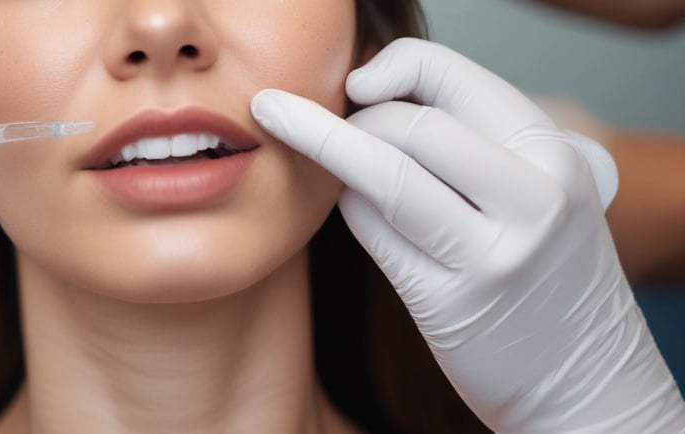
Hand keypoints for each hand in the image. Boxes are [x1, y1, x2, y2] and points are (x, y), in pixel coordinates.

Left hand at [251, 38, 684, 431]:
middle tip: (331, 126)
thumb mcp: (540, 188)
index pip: (454, 78)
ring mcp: (489, 256)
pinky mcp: (447, 303)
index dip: (392, 67)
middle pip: (412, 126)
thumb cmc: (545, 267)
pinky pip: (374, 232)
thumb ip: (475, 139)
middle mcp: (530, 200)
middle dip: (355, 118)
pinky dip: (351, 206)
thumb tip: (372, 94)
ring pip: (384, 176)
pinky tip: (352, 202)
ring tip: (296, 135)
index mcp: (552, 155)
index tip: (357, 80)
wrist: (583, 373)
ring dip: (328, 148)